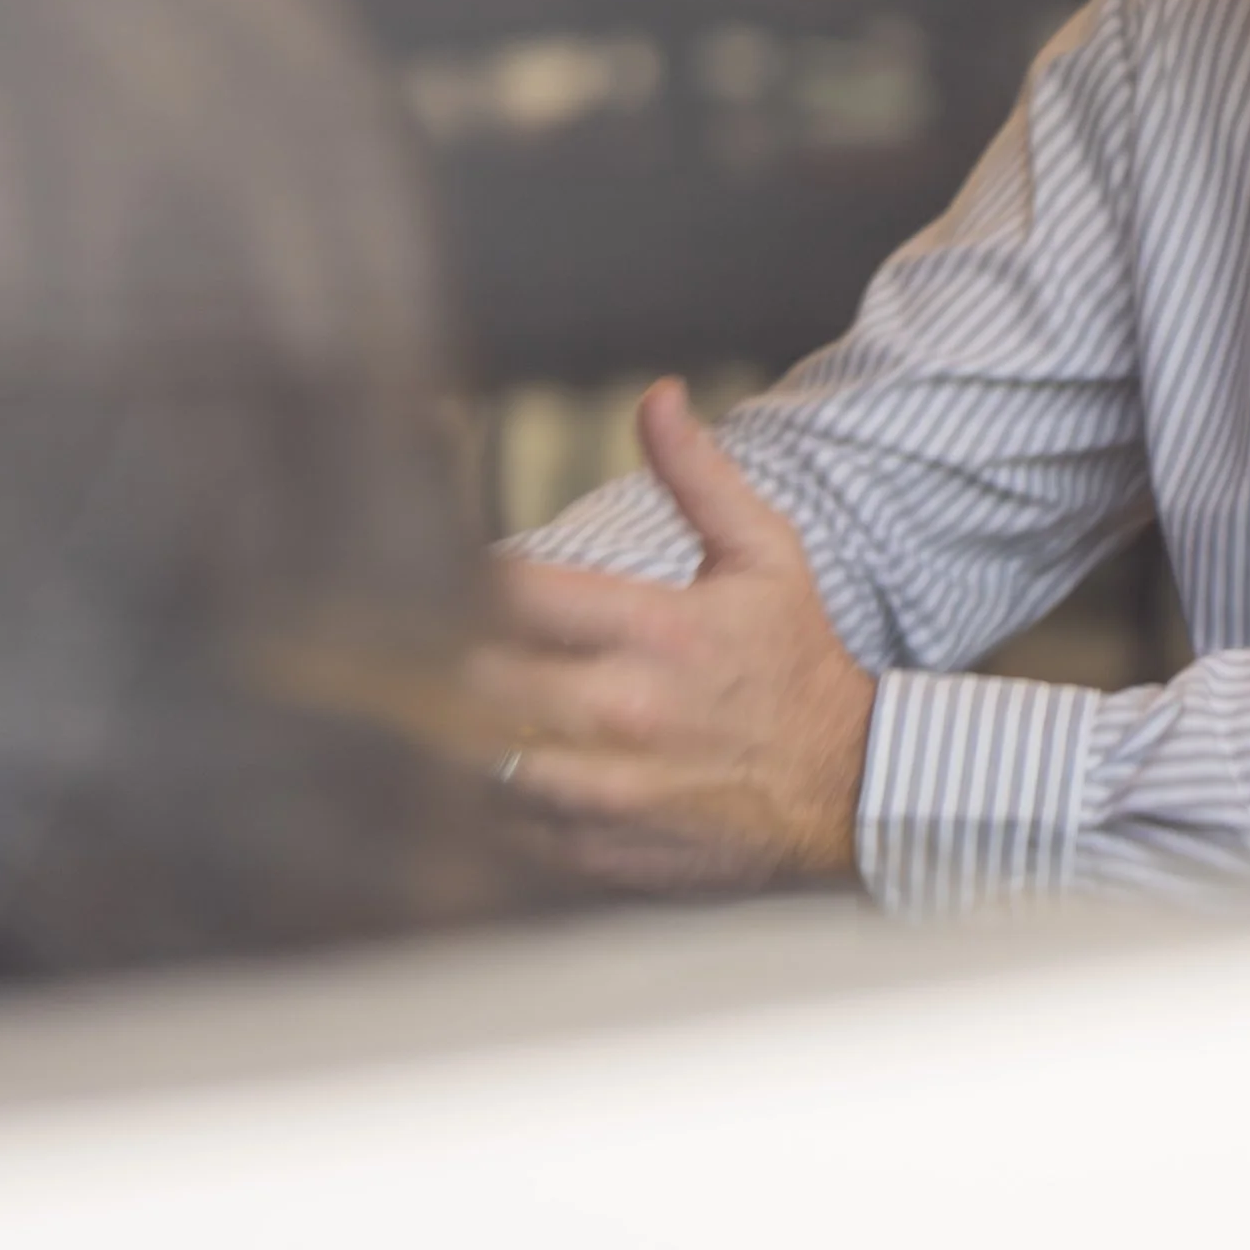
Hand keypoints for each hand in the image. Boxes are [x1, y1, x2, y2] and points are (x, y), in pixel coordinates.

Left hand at [465, 380, 876, 891]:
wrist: (846, 787)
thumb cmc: (794, 661)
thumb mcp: (765, 554)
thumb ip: (698, 475)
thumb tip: (657, 396)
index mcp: (656, 630)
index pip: (515, 594)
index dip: (460, 579)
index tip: (438, 572)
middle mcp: (626, 712)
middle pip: (478, 682)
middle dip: (436, 658)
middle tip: (403, 642)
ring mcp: (611, 791)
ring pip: (478, 765)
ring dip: (447, 735)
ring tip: (426, 709)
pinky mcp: (602, 853)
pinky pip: (505, 833)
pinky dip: (482, 806)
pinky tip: (476, 776)